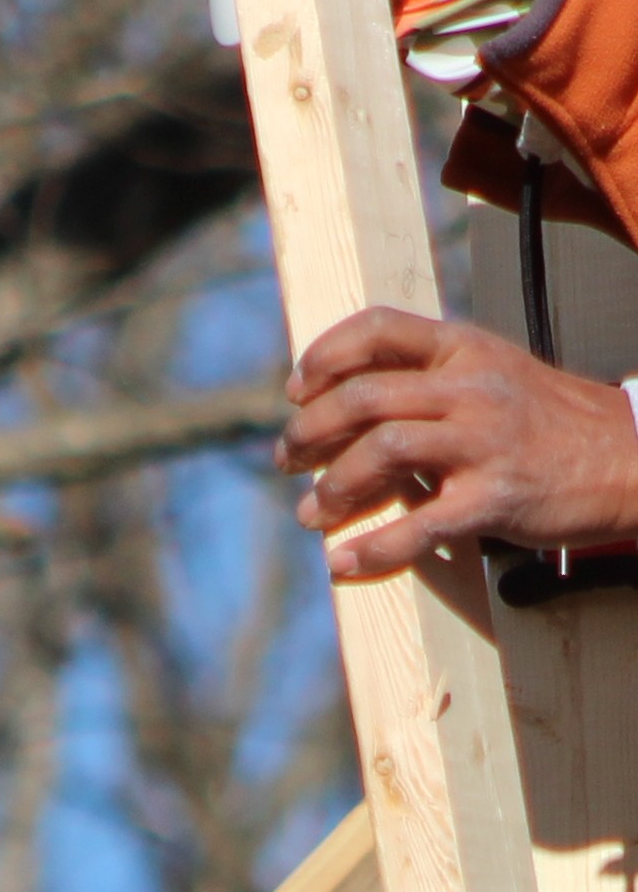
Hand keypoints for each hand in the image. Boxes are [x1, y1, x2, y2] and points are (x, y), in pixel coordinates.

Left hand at [277, 308, 637, 580]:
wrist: (627, 459)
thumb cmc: (555, 422)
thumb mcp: (496, 374)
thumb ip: (435, 378)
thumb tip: (358, 399)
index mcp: (464, 348)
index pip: (377, 328)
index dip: (325, 355)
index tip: (296, 388)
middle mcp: (470, 388)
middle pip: (364, 396)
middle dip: (310, 431)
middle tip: (287, 460)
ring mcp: (483, 442)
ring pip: (383, 450)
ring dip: (333, 486)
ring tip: (311, 512)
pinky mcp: (495, 498)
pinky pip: (420, 525)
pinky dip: (374, 548)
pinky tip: (344, 563)